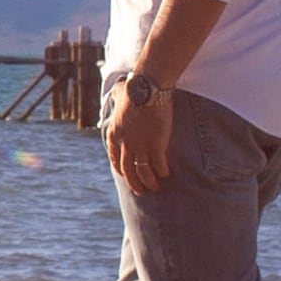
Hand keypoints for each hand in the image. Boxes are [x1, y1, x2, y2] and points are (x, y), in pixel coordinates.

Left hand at [107, 72, 178, 193]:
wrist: (147, 89)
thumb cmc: (134, 89)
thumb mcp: (118, 96)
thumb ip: (115, 98)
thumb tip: (116, 93)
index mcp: (114, 134)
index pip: (115, 159)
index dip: (121, 170)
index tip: (126, 176)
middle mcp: (125, 144)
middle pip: (128, 170)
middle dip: (134, 183)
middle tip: (140, 191)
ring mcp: (140, 146)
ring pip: (143, 172)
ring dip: (149, 182)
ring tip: (155, 187)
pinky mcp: (156, 146)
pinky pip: (158, 165)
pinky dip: (162, 171)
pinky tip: (166, 174)